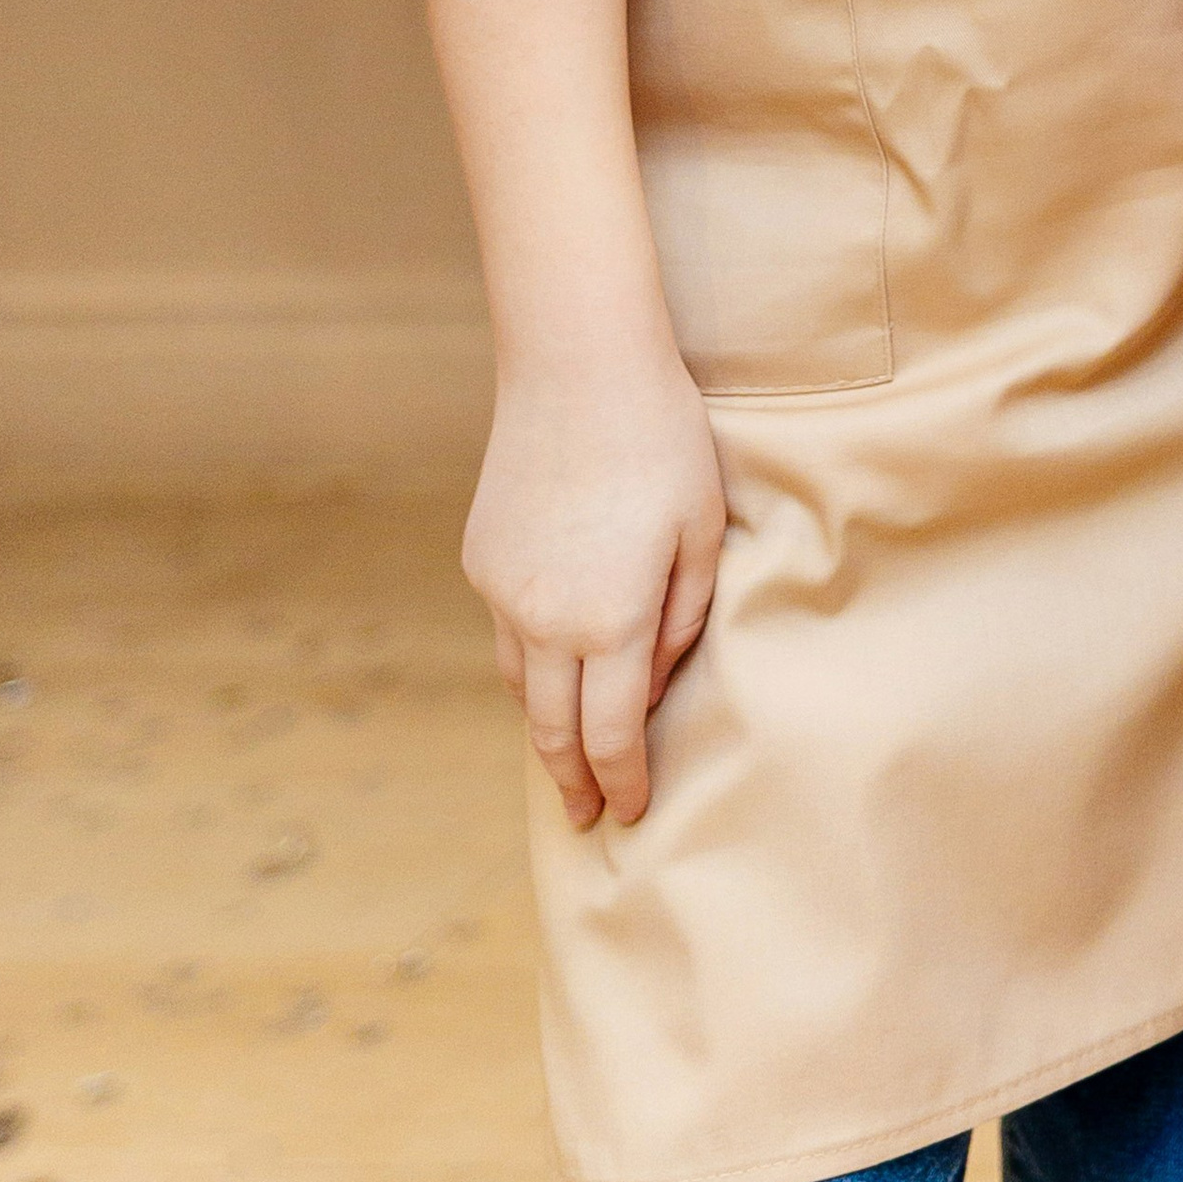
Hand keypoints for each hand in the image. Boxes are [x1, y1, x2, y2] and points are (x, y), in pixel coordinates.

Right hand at [462, 358, 726, 832]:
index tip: (631, 814)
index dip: (623, 784)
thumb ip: (682, 621)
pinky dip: (525, 664)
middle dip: (573, 781)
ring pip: (519, 686)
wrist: (576, 364)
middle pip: (552, 730)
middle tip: (586, 817)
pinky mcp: (481, 558)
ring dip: (544, 726)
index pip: (612, 737)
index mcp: (609, 622)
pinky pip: (503, 632)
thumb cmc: (660, 440)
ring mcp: (503, 589)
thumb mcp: (701, 532)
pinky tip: (548, 669)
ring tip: (566, 756)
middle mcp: (545, 620)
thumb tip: (651, 684)